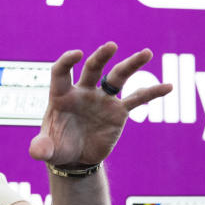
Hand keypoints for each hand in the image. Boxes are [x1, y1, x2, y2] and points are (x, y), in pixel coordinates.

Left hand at [29, 42, 171, 166]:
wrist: (75, 158)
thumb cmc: (57, 148)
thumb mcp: (48, 150)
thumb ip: (42, 148)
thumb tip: (36, 152)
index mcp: (62, 96)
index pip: (62, 72)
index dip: (66, 61)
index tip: (77, 54)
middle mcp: (84, 92)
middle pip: (93, 69)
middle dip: (101, 56)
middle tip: (111, 46)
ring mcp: (103, 99)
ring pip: (118, 77)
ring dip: (132, 64)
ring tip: (146, 53)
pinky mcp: (118, 111)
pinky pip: (137, 99)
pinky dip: (152, 92)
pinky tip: (168, 86)